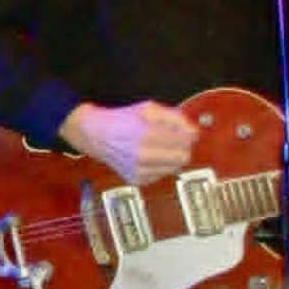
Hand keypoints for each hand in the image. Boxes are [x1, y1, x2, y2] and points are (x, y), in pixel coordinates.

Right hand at [60, 101, 196, 185]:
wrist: (94, 135)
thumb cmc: (122, 119)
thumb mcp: (148, 108)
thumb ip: (175, 118)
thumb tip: (194, 134)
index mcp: (146, 134)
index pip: (185, 140)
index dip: (188, 134)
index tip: (183, 131)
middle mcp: (141, 155)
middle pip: (182, 157)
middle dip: (182, 148)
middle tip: (172, 141)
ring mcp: (138, 170)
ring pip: (174, 168)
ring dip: (170, 158)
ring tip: (157, 148)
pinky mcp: (136, 180)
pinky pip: (161, 175)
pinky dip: (159, 166)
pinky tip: (148, 157)